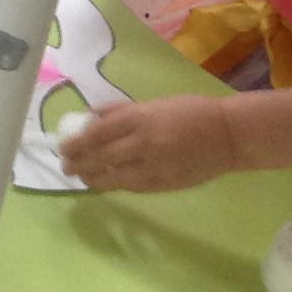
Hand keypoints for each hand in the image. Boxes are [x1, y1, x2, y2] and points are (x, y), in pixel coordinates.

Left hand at [60, 96, 237, 192]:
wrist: (228, 135)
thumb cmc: (189, 112)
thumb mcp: (152, 104)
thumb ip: (119, 112)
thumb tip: (89, 119)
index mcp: (139, 118)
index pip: (96, 134)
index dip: (76, 144)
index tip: (63, 148)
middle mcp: (143, 142)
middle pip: (100, 158)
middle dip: (78, 164)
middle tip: (66, 167)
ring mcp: (155, 166)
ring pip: (113, 177)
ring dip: (93, 178)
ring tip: (82, 176)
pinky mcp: (165, 184)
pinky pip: (132, 187)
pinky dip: (116, 184)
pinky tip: (106, 182)